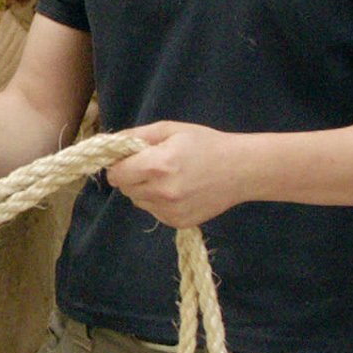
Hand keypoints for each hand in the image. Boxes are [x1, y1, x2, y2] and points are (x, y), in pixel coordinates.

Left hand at [103, 121, 247, 228]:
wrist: (241, 170)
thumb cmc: (205, 144)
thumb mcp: (170, 130)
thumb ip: (137, 135)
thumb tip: (112, 144)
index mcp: (156, 166)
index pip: (115, 175)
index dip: (118, 165)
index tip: (129, 160)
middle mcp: (161, 192)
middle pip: (125, 189)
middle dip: (132, 177)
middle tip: (152, 166)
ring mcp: (170, 211)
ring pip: (138, 202)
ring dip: (145, 191)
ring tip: (169, 178)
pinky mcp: (178, 223)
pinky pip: (154, 212)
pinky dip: (159, 203)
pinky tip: (178, 191)